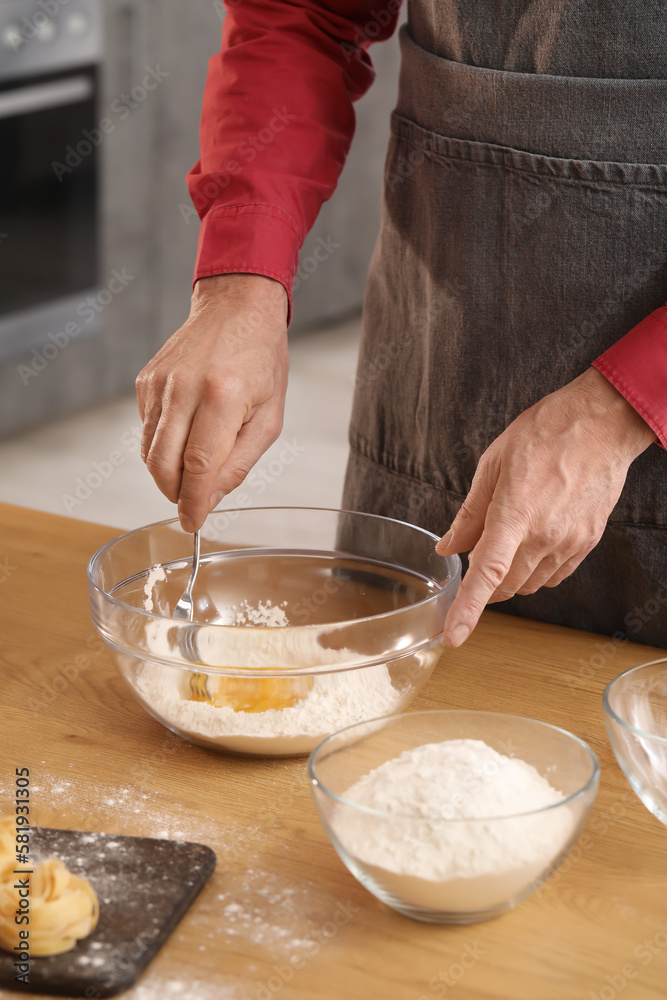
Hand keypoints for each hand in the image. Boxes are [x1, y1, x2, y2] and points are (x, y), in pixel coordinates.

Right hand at [136, 273, 288, 531]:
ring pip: (149, 451)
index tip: (192, 523)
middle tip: (192, 503)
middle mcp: (184, 387)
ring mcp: (159, 382)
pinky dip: (162, 445)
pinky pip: (147, 430)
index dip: (193, 502)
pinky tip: (186, 432)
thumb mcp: (268, 418)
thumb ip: (238, 462)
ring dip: (166, 473)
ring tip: (192, 469)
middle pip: (163, 464)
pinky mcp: (145, 381)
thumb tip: (209, 499)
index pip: (198, 465)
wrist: (237, 308)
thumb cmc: (260, 361)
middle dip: (175, 494)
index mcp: (222, 395)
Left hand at [436, 367, 656, 645]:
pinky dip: (536, 570)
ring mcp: (569, 542)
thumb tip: (448, 547)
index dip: (468, 609)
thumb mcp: (492, 464)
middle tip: (478, 554)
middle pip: (505, 587)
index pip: (487, 574)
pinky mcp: (587, 543)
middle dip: (485, 584)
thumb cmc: (544, 433)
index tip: (453, 636)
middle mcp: (544, 535)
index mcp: (515, 513)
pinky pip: (554, 575)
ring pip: (529, 584)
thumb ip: (469, 514)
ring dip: (511, 576)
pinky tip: (533, 543)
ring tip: (511, 538)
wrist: (601, 424)